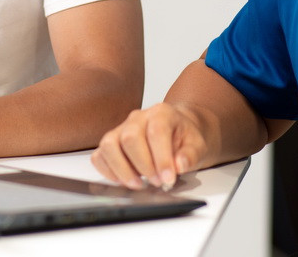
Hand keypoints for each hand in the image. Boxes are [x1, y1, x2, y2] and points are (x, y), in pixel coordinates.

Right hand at [90, 102, 209, 191]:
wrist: (178, 132)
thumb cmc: (184, 138)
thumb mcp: (198, 145)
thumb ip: (191, 155)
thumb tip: (179, 165)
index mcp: (161, 113)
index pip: (156, 132)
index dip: (161, 158)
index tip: (168, 178)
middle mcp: (138, 118)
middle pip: (130, 137)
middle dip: (143, 165)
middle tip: (157, 182)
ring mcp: (121, 129)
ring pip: (109, 144)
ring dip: (122, 169)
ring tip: (138, 184)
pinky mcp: (111, 143)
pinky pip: (99, 155)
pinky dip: (107, 171)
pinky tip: (123, 181)